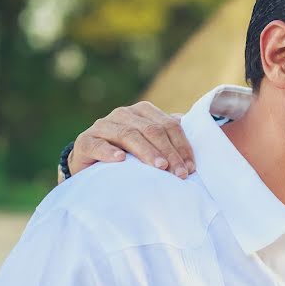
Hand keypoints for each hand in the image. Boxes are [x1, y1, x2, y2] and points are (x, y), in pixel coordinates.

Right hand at [67, 102, 194, 178]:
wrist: (92, 164)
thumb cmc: (129, 156)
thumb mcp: (152, 146)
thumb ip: (170, 138)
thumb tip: (199, 136)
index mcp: (143, 112)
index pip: (169, 125)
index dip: (182, 146)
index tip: (191, 168)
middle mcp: (123, 114)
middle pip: (152, 130)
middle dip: (169, 152)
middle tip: (180, 173)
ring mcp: (103, 126)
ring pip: (129, 135)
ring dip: (146, 152)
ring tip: (160, 167)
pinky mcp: (85, 141)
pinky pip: (98, 144)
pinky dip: (110, 151)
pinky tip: (120, 160)